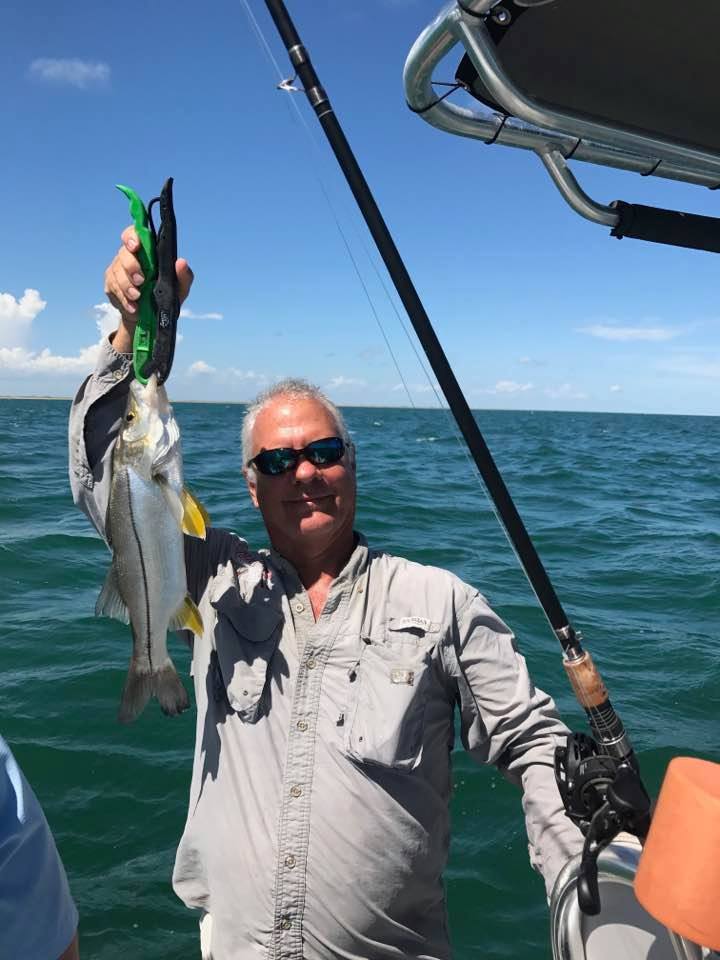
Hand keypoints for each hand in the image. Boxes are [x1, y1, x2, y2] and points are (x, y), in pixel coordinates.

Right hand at [104, 226, 193, 349]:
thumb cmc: (166, 295)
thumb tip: (181, 262)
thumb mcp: (180, 288)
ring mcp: (118, 270)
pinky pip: (113, 289)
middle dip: (131, 267)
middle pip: (124, 254)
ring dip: (127, 286)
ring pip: (116, 272)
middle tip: (141, 281)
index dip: (132, 236)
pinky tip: (133, 307)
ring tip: (137, 297)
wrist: (152, 318)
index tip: (135, 246)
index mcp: (146, 251)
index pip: (134, 233)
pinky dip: (124, 299)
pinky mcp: (111, 285)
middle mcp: (129, 256)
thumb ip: (184, 275)